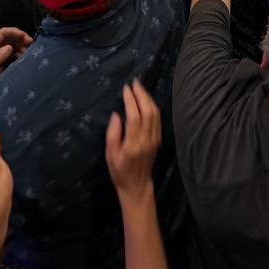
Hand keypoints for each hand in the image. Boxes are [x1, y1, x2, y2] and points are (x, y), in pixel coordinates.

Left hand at [0, 27, 31, 108]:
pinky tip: (24, 59)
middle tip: (31, 44)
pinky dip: (20, 55)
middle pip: (9, 38)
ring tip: (28, 52)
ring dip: (21, 46)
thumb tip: (10, 47)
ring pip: (12, 46)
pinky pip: (13, 56)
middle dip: (20, 38)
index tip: (25, 37)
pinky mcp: (3, 65)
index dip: (14, 32)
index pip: (2, 33)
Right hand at [105, 79, 160, 200]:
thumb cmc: (119, 171)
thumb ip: (113, 134)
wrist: (137, 185)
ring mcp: (154, 139)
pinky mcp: (158, 139)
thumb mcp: (110, 155)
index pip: (134, 116)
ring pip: (155, 114)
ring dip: (148, 98)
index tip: (126, 89)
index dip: (131, 100)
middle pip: (148, 112)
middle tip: (135, 83)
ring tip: (140, 88)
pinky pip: (158, 119)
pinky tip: (147, 100)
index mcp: (133, 144)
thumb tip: (116, 114)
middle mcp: (146, 140)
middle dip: (141, 95)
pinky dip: (153, 106)